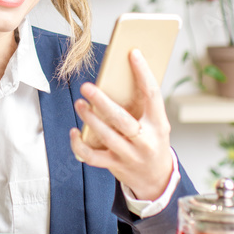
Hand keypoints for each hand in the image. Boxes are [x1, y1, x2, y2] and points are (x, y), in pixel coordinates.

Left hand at [70, 49, 172, 200]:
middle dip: (102, 102)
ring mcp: (130, 156)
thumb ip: (143, 106)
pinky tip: (74, 131)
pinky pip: (93, 156)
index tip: (133, 54)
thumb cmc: (153, 143)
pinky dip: (80, 145)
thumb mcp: (157, 125)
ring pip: (106, 136)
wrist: (157, 179)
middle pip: (122, 120)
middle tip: (87, 87)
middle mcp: (145, 141)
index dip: (143, 73)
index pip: (153, 95)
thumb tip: (122, 75)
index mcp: (159, 125)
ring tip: (80, 104)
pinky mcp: (115, 166)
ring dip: (90, 119)